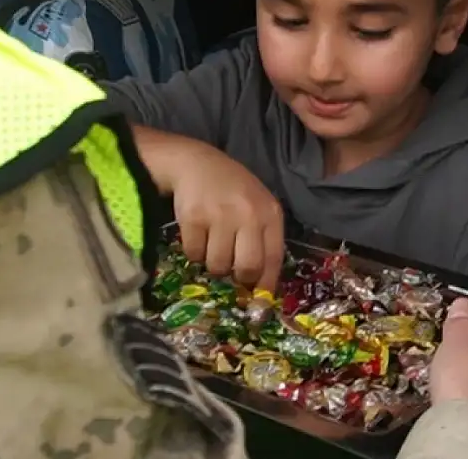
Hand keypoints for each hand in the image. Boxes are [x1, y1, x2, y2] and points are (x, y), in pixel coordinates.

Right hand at [171, 140, 284, 291]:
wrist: (197, 164)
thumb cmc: (232, 191)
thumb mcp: (257, 208)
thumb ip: (262, 241)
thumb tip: (259, 290)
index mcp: (269, 213)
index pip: (274, 258)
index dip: (267, 285)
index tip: (259, 303)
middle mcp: (248, 214)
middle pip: (246, 268)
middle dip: (238, 276)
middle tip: (230, 267)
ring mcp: (220, 216)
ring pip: (217, 266)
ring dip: (212, 262)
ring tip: (212, 242)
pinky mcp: (193, 218)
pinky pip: (193, 255)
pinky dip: (193, 252)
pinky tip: (197, 233)